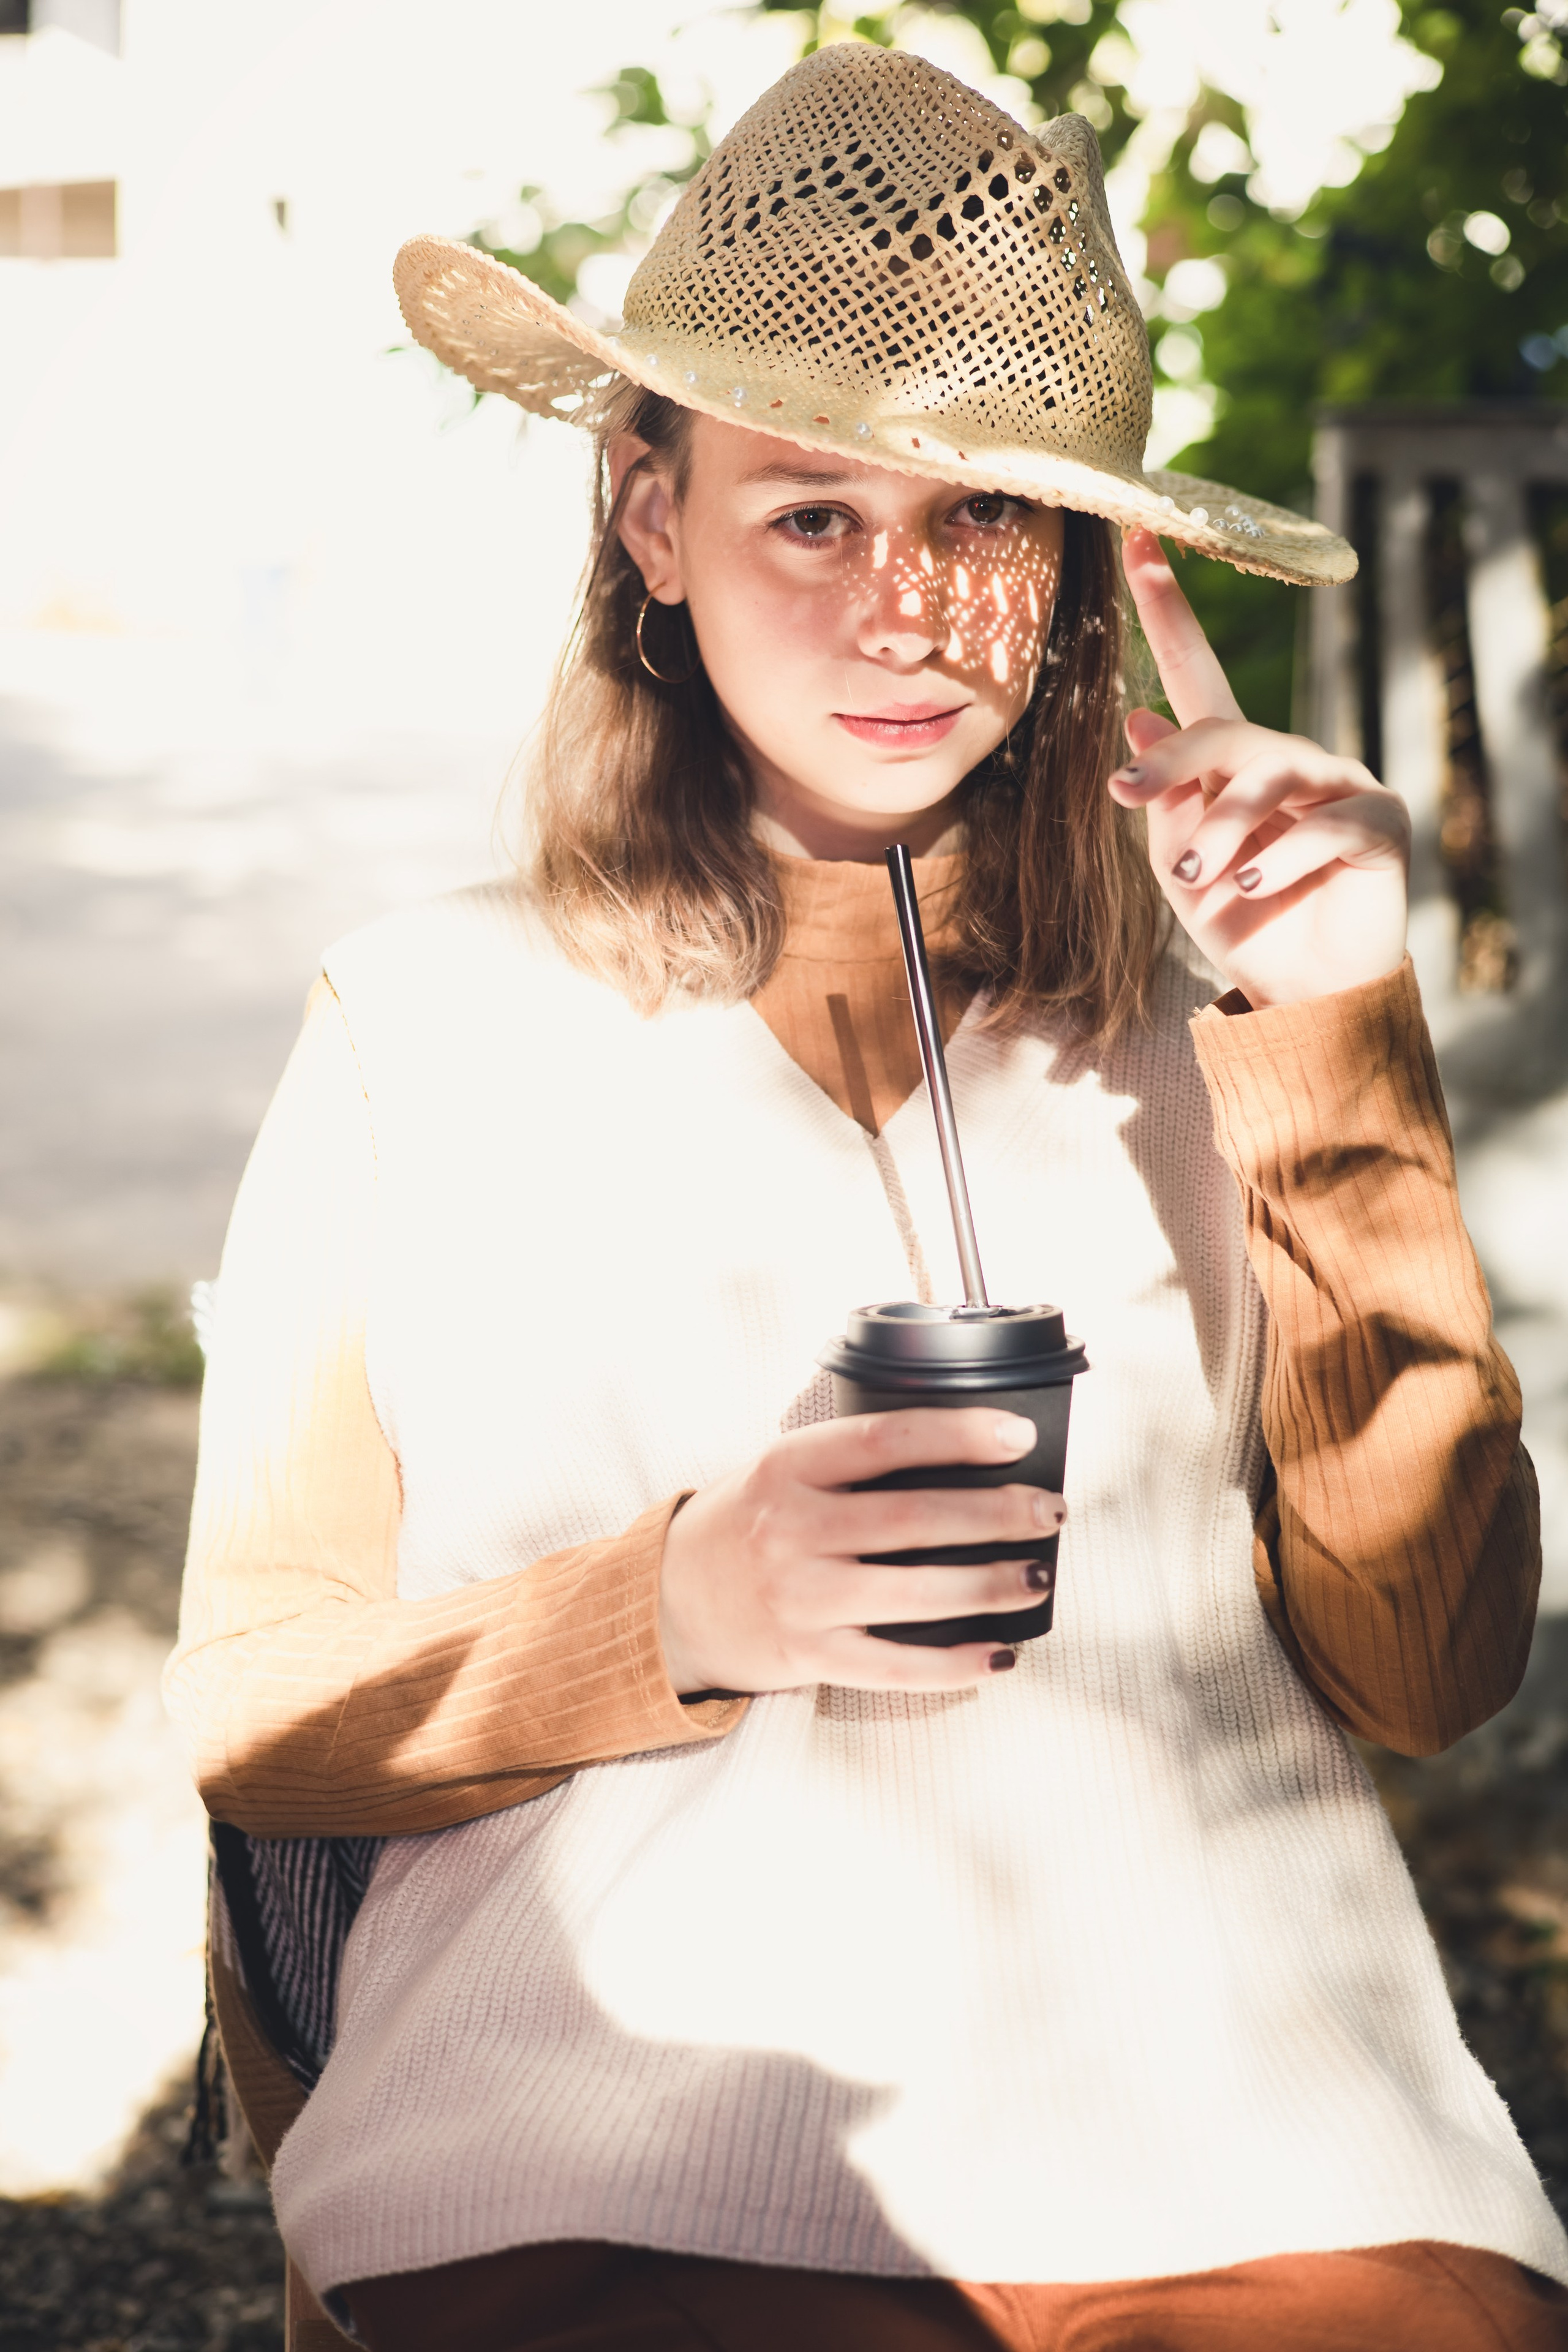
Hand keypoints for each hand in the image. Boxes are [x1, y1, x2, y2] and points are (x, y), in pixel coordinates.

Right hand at [659, 1409, 1063, 1694]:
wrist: (664, 1604)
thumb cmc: (739, 1526)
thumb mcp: (778, 1472)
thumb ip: (850, 1464)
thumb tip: (962, 1461)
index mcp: (786, 1469)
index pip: (887, 1440)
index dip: (961, 1435)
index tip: (1017, 1436)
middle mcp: (791, 1531)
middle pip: (915, 1519)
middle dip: (997, 1513)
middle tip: (1049, 1510)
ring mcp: (801, 1599)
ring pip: (916, 1594)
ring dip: (990, 1585)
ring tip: (1035, 1575)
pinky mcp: (809, 1657)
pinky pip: (896, 1667)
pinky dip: (955, 1664)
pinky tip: (999, 1654)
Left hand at [1111, 529, 1409, 1008]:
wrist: (1302, 994)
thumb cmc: (1240, 923)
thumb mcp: (1179, 864)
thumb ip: (1165, 797)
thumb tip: (1137, 719)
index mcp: (1234, 763)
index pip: (1198, 672)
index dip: (1168, 609)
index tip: (1137, 544)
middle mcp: (1289, 760)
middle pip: (1226, 730)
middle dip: (1174, 760)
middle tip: (1126, 795)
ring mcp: (1339, 785)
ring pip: (1271, 775)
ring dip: (1224, 825)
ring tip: (1199, 873)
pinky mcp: (1380, 823)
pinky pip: (1322, 824)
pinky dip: (1279, 857)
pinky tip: (1251, 885)